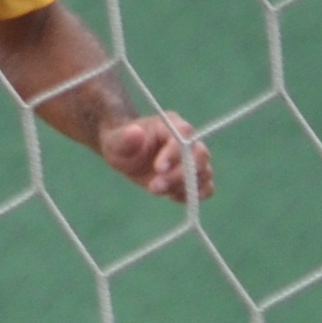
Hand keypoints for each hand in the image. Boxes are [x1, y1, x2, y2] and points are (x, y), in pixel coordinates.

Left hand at [97, 111, 211, 202]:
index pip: (184, 135)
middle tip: (155, 186)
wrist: (125, 154)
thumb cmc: (121, 142)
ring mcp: (192, 160)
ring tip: (157, 190)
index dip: (175, 152)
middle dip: (180, 174)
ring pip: (204, 172)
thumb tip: (135, 132)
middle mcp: (188, 141)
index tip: (158, 168)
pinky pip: (206, 187)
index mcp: (172, 126)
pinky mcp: (192, 177)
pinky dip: (194, 195)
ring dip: (185, 187)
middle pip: (200, 155)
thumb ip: (124, 138)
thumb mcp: (116, 140)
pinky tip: (172, 196)